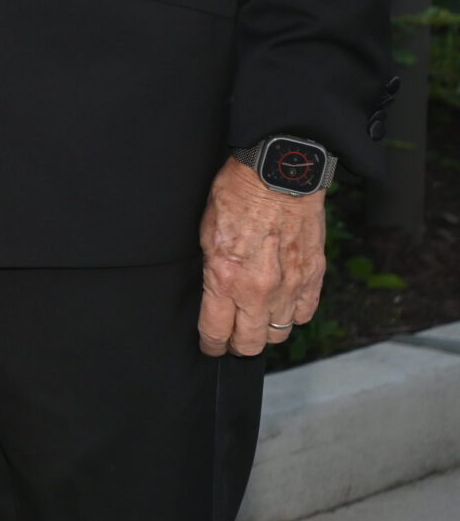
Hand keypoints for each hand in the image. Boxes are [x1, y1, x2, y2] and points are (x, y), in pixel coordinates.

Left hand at [198, 157, 326, 355]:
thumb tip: (215, 293)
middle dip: (237, 345)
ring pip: (279, 332)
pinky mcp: (314, 277)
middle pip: (250, 342)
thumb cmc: (237, 194)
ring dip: (265, 331)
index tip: (209, 346)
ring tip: (255, 323)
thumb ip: (213, 269)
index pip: (216, 331)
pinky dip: (293, 315)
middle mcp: (260, 290)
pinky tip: (282, 306)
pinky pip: (305, 313)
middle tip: (230, 339)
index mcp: (227, 279)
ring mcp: (291, 286)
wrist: (279, 174)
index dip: (211, 344)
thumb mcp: (205, 232)